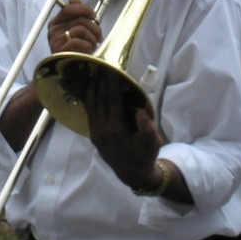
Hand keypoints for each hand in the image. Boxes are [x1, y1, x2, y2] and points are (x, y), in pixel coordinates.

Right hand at [47, 0, 100, 53]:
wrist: (67, 71)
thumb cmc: (73, 50)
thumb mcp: (74, 30)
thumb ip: (75, 15)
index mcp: (55, 23)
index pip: (68, 8)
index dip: (83, 9)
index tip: (93, 15)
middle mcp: (53, 30)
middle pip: (78, 19)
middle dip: (94, 26)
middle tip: (99, 34)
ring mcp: (56, 41)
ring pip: (81, 29)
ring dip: (92, 38)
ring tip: (94, 44)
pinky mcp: (60, 51)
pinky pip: (78, 41)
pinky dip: (88, 45)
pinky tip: (89, 49)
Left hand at [85, 67, 162, 189]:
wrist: (132, 174)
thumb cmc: (145, 156)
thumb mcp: (152, 144)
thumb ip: (148, 129)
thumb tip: (142, 111)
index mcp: (116, 128)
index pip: (111, 99)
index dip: (111, 83)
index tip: (111, 69)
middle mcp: (102, 129)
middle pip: (99, 99)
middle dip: (100, 81)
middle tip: (100, 65)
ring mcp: (96, 132)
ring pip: (90, 105)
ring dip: (91, 88)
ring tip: (92, 73)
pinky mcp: (93, 135)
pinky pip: (88, 113)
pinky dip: (88, 99)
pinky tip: (89, 90)